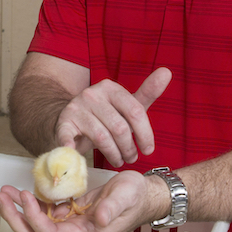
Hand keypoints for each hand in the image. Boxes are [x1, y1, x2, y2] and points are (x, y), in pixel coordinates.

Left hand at [0, 171, 161, 231]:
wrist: (142, 196)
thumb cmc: (135, 197)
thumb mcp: (126, 197)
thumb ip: (112, 208)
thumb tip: (99, 219)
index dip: (35, 218)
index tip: (26, 196)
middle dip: (15, 217)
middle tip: (0, 197)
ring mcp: (69, 226)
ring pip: (35, 225)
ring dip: (17, 210)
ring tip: (2, 193)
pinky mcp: (68, 215)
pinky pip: (42, 213)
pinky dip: (28, 203)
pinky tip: (18, 192)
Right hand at [56, 67, 171, 165]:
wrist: (70, 118)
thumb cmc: (105, 115)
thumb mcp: (127, 105)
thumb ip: (147, 92)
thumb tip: (167, 71)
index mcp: (110, 87)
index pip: (135, 111)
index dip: (145, 134)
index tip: (148, 150)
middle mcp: (92, 94)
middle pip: (120, 127)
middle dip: (129, 148)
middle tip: (131, 157)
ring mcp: (76, 107)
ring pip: (102, 138)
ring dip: (114, 154)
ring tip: (118, 160)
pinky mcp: (63, 122)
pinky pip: (71, 138)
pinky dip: (74, 149)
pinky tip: (79, 154)